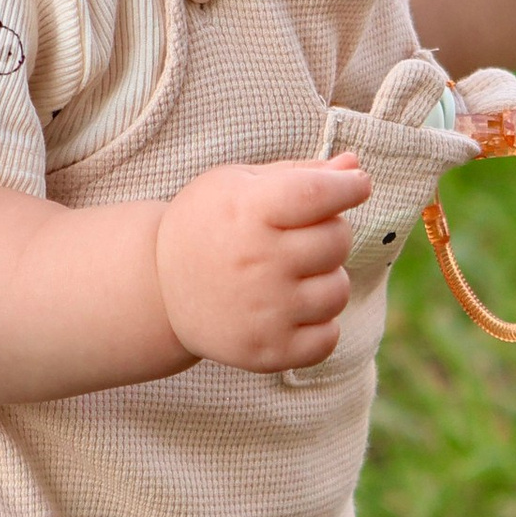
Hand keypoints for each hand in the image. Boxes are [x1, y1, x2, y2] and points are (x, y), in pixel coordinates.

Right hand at [154, 155, 364, 370]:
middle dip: (331, 233)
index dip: (350, 187)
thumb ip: (301, 174)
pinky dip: (319, 324)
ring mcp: (262, 310)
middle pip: (337, 240)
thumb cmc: (209, 224)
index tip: (356, 186)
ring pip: (338, 290)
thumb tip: (355, 165)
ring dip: (326, 279)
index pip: (320, 194)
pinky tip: (292, 309)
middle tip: (301, 237)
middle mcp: (256, 261)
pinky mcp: (267, 351)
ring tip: (294, 275)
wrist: (159, 288)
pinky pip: (328, 338)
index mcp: (248, 210)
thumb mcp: (240, 183)